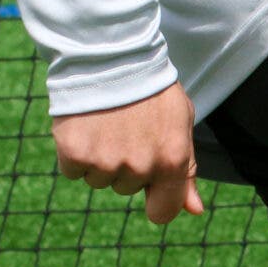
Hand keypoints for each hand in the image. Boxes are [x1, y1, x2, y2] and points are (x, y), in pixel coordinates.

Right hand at [53, 83, 204, 224]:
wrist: (108, 54)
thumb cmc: (149, 89)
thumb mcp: (179, 124)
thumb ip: (186, 170)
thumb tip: (194, 210)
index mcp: (172, 161)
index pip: (163, 212)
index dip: (156, 203)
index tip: (149, 190)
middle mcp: (140, 166)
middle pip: (125, 188)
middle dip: (124, 164)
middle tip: (124, 128)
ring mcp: (106, 161)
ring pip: (98, 180)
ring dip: (98, 158)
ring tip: (104, 123)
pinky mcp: (75, 153)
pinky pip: (73, 170)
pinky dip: (74, 152)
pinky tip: (84, 125)